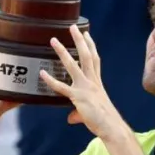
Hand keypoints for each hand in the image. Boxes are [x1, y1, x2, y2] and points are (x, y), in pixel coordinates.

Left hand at [40, 24, 123, 139]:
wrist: (111, 127)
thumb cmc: (104, 120)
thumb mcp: (90, 112)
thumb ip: (78, 113)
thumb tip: (70, 118)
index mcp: (97, 82)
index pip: (94, 59)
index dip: (90, 45)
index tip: (86, 34)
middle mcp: (92, 81)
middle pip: (86, 56)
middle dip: (79, 40)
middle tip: (72, 27)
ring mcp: (85, 88)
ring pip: (73, 65)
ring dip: (63, 52)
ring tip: (54, 40)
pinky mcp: (78, 97)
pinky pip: (62, 87)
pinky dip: (51, 80)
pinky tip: (42, 73)